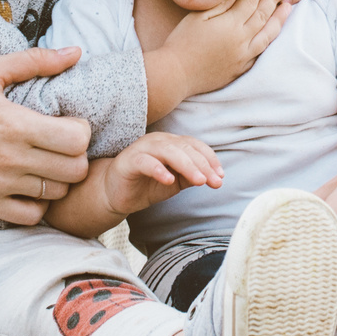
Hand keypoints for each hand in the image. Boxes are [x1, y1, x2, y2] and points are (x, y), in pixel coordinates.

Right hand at [0, 49, 93, 224]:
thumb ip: (35, 61)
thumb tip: (76, 53)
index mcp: (13, 124)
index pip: (77, 140)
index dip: (81, 131)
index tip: (68, 123)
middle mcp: (9, 159)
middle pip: (74, 170)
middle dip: (76, 156)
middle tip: (60, 145)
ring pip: (56, 194)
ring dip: (58, 179)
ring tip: (45, 163)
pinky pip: (30, 216)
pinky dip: (37, 203)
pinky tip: (28, 185)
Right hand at [99, 132, 222, 218]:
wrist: (116, 194)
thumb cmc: (146, 184)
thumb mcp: (175, 182)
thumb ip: (191, 176)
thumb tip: (214, 177)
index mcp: (170, 143)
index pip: (194, 146)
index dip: (210, 159)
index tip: (220, 176)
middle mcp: (158, 141)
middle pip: (184, 148)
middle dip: (202, 165)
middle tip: (214, 182)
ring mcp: (142, 149)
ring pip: (168, 151)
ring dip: (187, 166)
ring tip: (199, 181)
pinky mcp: (129, 161)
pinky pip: (146, 162)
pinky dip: (159, 169)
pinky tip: (169, 180)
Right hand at [148, 0, 289, 115]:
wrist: (176, 74)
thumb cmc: (182, 42)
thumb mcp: (198, 17)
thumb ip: (220, 3)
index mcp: (230, 25)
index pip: (250, 1)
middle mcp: (242, 40)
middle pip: (262, 15)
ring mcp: (243, 56)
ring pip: (267, 34)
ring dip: (279, 19)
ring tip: (287, 7)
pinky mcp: (241, 68)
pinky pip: (261, 51)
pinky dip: (269, 39)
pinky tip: (272, 33)